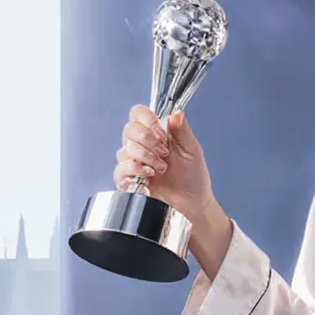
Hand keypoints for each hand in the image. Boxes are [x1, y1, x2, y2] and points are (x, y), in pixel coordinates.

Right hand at [113, 105, 215, 222]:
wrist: (192, 201)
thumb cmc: (194, 176)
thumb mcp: (192, 150)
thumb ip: (182, 130)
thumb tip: (176, 113)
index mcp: (157, 134)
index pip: (138, 114)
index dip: (144, 117)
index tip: (157, 127)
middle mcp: (143, 145)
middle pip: (129, 130)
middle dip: (148, 141)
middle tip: (164, 153)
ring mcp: (134, 162)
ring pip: (124, 149)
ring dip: (145, 158)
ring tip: (161, 168)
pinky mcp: (129, 179)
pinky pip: (119, 169)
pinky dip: (134, 170)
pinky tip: (148, 176)